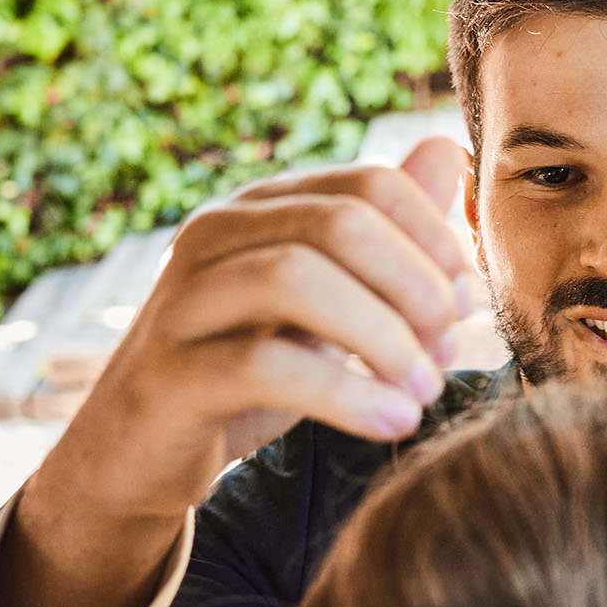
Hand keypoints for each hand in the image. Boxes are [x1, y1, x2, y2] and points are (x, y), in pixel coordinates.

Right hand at [47, 136, 476, 525]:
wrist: (140, 455)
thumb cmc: (248, 373)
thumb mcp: (328, 305)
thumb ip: (385, 234)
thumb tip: (448, 150)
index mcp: (259, 208)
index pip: (369, 185)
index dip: (435, 240)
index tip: (467, 303)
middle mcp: (214, 235)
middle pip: (339, 222)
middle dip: (414, 286)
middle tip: (450, 348)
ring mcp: (183, 299)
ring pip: (296, 279)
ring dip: (384, 338)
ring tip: (425, 391)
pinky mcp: (170, 373)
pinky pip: (264, 367)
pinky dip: (346, 395)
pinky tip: (393, 423)